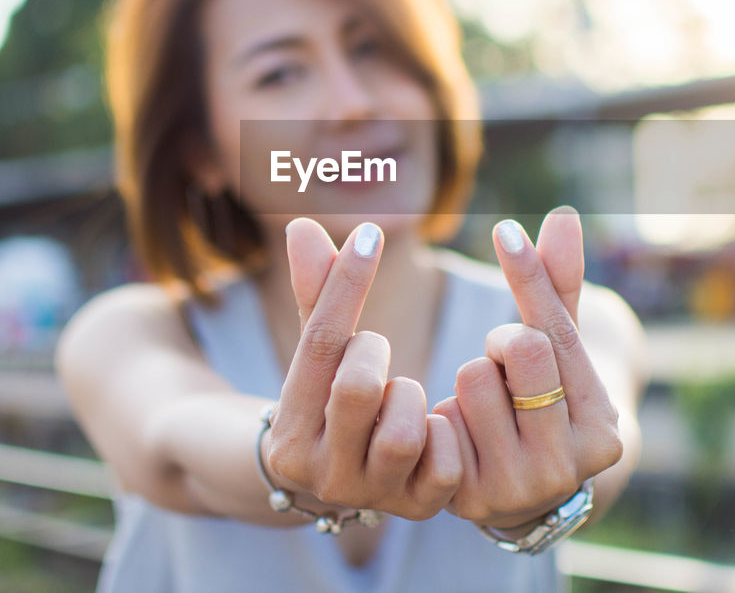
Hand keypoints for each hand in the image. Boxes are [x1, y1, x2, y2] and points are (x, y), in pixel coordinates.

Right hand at [263, 218, 461, 520]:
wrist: (339, 482)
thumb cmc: (329, 399)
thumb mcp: (318, 355)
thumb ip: (316, 293)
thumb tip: (302, 224)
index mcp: (289, 433)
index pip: (320, 343)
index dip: (346, 282)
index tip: (370, 235)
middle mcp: (322, 474)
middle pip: (358, 387)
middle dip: (374, 352)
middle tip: (374, 350)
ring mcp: (370, 497)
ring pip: (404, 428)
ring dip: (410, 395)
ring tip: (400, 394)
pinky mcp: (417, 509)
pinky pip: (444, 462)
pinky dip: (444, 433)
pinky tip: (430, 424)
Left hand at [434, 207, 622, 528]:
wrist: (524, 489)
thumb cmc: (545, 399)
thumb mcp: (560, 349)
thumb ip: (560, 285)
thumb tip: (564, 214)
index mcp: (600, 425)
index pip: (555, 332)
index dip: (528, 277)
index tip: (504, 229)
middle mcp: (567, 463)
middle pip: (516, 350)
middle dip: (500, 344)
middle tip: (504, 364)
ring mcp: (518, 486)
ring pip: (472, 378)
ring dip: (470, 381)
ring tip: (486, 406)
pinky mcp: (469, 497)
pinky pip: (439, 418)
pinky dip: (445, 414)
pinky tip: (462, 433)